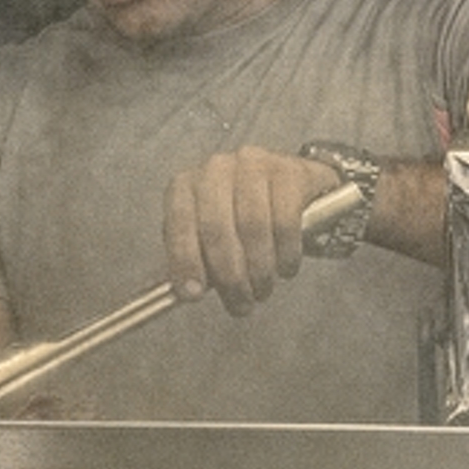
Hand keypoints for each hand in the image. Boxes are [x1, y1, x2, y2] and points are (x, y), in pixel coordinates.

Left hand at [162, 145, 353, 315]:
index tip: (193, 293)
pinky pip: (285, 221)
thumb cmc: (241, 214)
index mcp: (186, 185)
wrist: (289, 184)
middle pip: (216, 228)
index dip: (185, 261)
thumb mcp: (211, 234)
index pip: (179, 223)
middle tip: (241, 302)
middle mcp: (215, 169)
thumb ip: (197, 259)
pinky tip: (286, 268)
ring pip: (253, 226)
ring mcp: (252, 165)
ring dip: (259, 269)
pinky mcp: (287, 172)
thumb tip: (188, 292)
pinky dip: (286, 253)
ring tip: (263, 289)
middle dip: (229, 275)